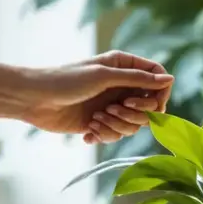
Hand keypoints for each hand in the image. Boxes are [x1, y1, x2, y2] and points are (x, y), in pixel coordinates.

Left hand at [21, 51, 174, 144]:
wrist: (33, 99)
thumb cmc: (65, 80)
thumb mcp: (103, 76)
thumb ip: (138, 79)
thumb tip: (169, 79)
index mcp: (124, 67)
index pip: (158, 78)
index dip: (160, 94)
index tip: (153, 105)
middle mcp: (121, 86)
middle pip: (149, 106)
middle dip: (134, 113)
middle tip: (115, 108)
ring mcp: (112, 106)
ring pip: (134, 125)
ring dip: (116, 126)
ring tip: (95, 119)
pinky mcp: (101, 123)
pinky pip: (117, 135)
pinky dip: (104, 135)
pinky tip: (87, 131)